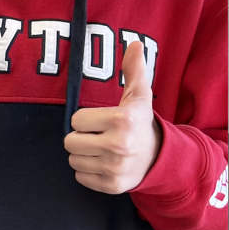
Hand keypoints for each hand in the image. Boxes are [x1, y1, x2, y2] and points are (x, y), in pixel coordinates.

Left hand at [64, 39, 161, 193]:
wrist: (158, 158)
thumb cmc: (140, 123)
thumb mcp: (138, 96)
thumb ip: (133, 70)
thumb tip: (133, 44)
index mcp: (122, 120)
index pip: (76, 120)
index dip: (85, 120)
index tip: (100, 121)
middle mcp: (118, 145)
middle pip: (70, 142)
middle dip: (81, 138)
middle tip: (97, 136)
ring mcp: (115, 168)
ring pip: (73, 160)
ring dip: (83, 155)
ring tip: (101, 150)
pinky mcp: (111, 186)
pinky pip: (80, 177)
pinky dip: (88, 171)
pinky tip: (103, 164)